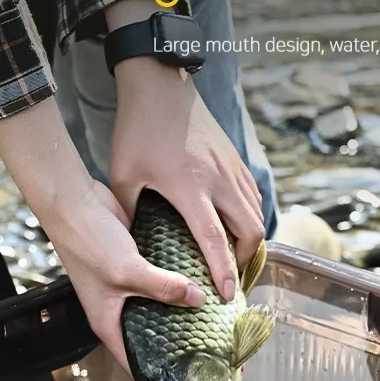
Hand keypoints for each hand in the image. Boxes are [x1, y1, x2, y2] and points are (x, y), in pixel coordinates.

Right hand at [0, 97, 204, 372]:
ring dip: (184, 310)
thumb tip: (199, 299)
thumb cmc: (87, 241)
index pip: (137, 362)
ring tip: (217, 320)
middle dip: (181, 344)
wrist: (75, 201)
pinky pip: (164, 281)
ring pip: (161, 307)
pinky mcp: (139, 266)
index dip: (162, 375)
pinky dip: (181, 283)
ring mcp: (129, 287)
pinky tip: (206, 284)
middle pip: (154, 336)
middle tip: (215, 351)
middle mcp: (119, 310)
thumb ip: (163, 287)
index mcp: (109, 323)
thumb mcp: (127, 270)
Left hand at [110, 60, 264, 300]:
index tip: (226, 294)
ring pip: (256, 213)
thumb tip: (130, 242)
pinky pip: (252, 195)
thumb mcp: (123, 175)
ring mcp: (231, 167)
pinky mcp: (235, 158)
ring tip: (232, 256)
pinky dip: (249, 215)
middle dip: (244, 260)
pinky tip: (234, 224)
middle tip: (229, 276)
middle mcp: (219, 180)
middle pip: (250, 231)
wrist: (159, 86)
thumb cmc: (137, 131)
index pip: (215, 240)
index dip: (223, 271)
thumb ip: (129, 212)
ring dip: (249, 239)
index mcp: (190, 188)